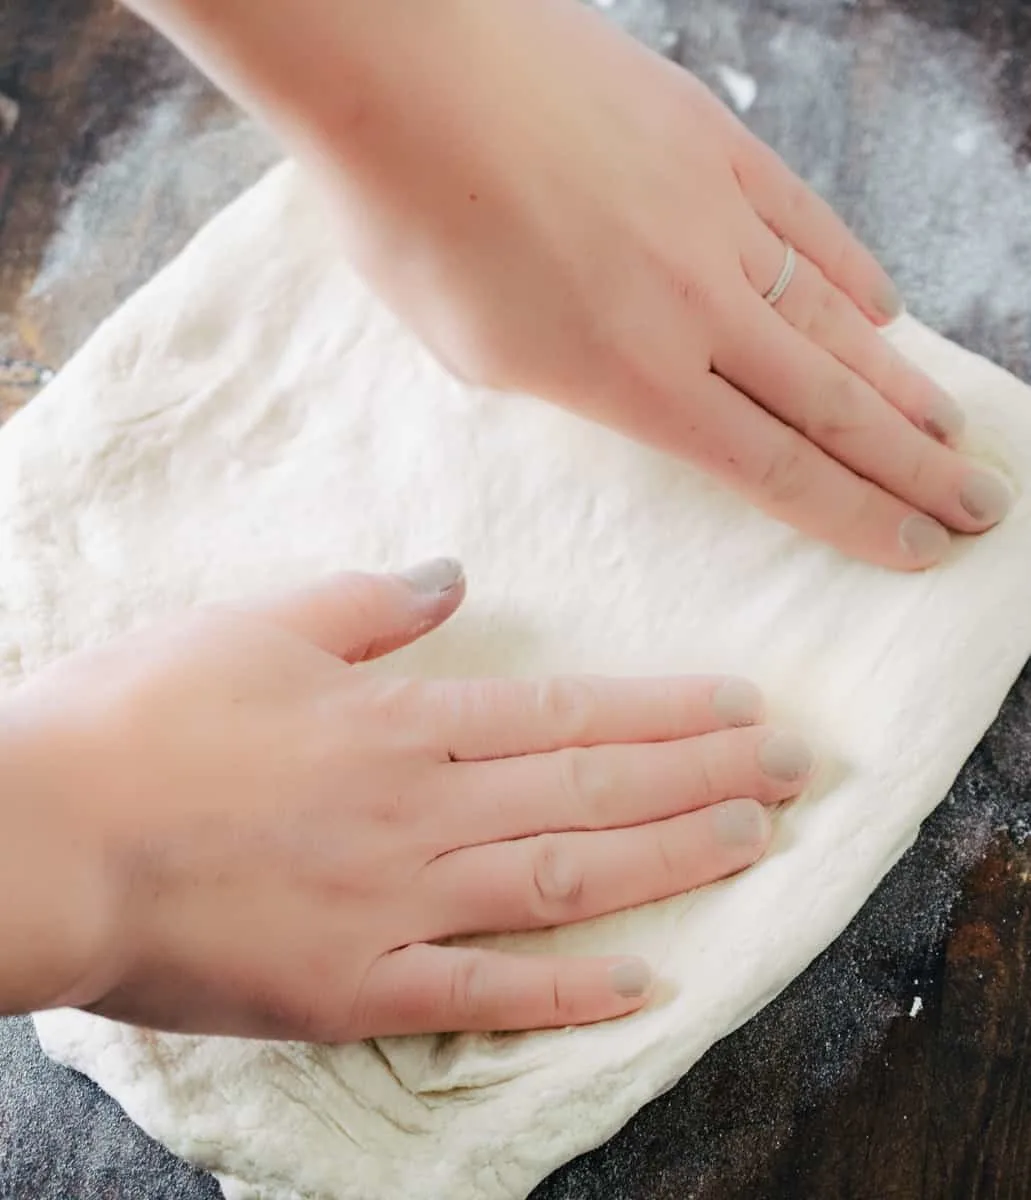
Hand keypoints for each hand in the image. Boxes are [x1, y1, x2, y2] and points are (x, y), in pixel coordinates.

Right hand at [8, 560, 812, 1039]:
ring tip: (753, 845)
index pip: (564, 714)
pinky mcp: (355, 988)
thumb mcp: (255, 631)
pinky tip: (645, 986)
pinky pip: (480, 994)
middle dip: (700, 778)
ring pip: (564, 883)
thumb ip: (365, 608)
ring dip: (667, 863)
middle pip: (590, 793)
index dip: (662, 711)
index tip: (740, 706)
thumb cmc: (140, 721)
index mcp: (398, 726)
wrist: (46, 836)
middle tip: (792, 772)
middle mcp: (421, 814)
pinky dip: (566, 994)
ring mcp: (396, 906)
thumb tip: (453, 578)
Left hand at [300, 0, 1010, 568]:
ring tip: (951, 433)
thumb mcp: (476, 352)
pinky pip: (806, 224)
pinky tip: (884, 314)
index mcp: (630, 379)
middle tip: (980, 507)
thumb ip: (570, 380)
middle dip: (913, 469)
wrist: (402, 69)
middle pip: (831, 407)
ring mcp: (715, 219)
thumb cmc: (410, 221)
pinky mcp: (713, 142)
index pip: (772, 467)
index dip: (854, 516)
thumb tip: (630, 375)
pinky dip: (852, 274)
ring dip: (902, 386)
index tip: (918, 549)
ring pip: (835, 322)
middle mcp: (696, 309)